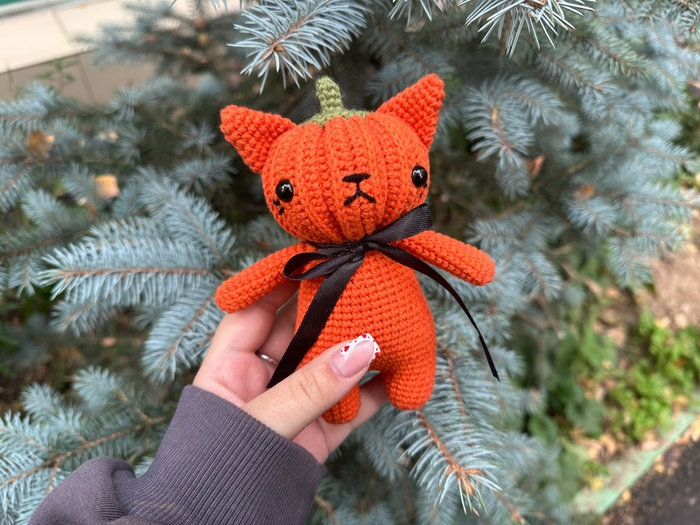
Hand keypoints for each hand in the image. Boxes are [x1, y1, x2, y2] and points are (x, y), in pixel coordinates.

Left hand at [193, 281, 387, 462]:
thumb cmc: (218, 472)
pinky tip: (396, 377)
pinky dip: (371, 394)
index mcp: (228, 368)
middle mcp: (260, 381)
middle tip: (360, 288)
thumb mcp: (262, 424)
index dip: (280, 282)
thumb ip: (310, 390)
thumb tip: (360, 351)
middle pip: (297, 334)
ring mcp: (291, 405)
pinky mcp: (315, 433)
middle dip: (328, 314)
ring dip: (354, 352)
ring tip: (386, 326)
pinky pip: (348, 406)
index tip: (314, 259)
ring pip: (327, 368)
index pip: (254, 310)